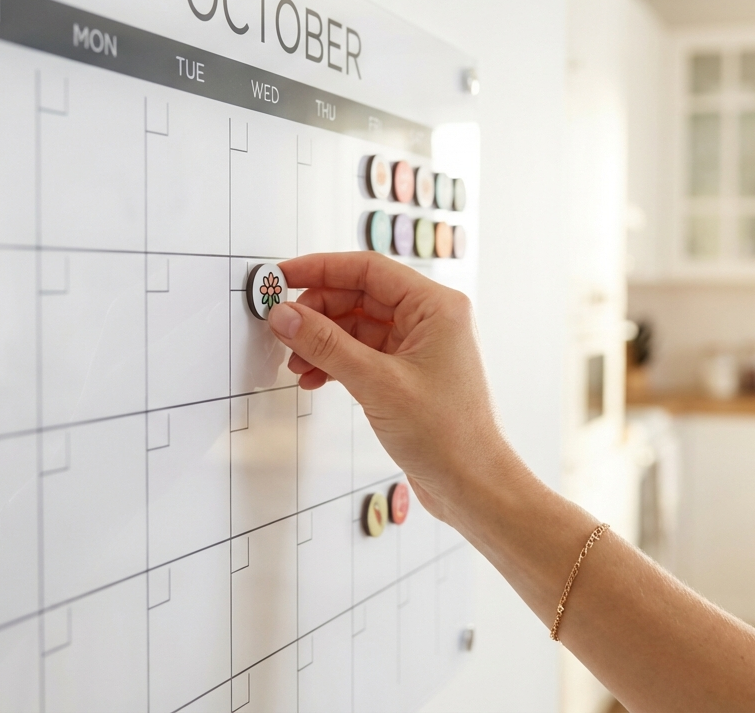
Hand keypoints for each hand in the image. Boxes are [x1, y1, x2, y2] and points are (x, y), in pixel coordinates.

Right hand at [267, 251, 524, 523]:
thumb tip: (285, 315)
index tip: (283, 276)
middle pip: (360, 296)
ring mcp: (419, 348)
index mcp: (436, 307)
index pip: (368, 270)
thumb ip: (326, 345)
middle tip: (283, 328)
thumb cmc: (447, 435)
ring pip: (357, 327)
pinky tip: (314, 378)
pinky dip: (336, 362)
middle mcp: (430, 320)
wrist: (471, 485)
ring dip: (323, 341)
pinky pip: (363, 353)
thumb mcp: (377, 383)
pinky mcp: (408, 375)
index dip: (321, 268)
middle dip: (318, 312)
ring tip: (296, 364)